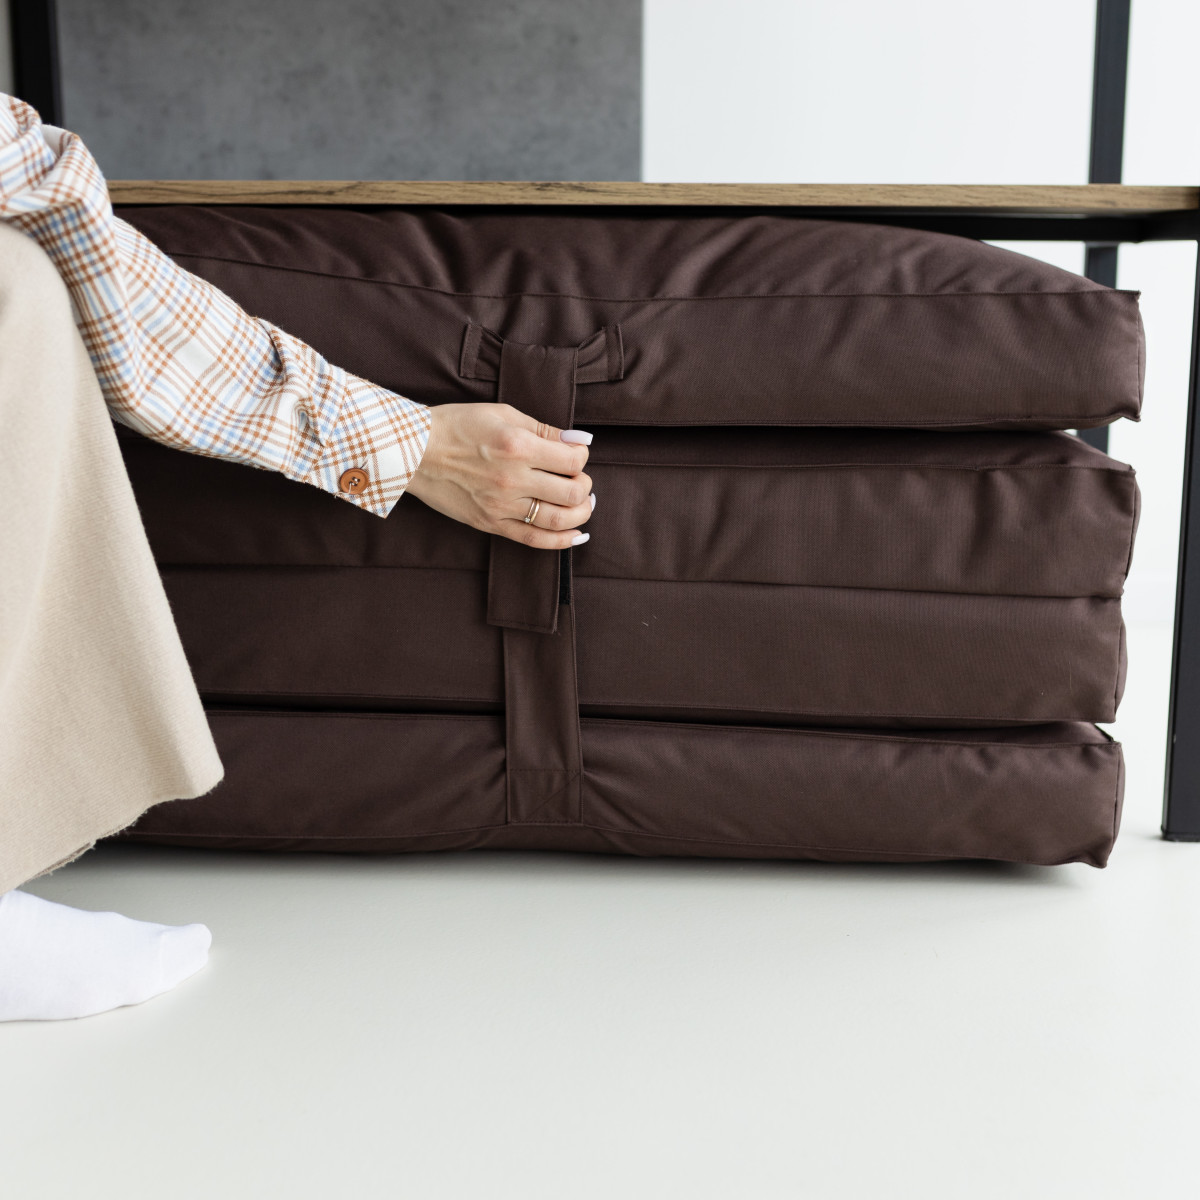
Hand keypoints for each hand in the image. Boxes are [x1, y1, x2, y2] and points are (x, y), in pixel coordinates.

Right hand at [405, 402, 594, 548]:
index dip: (582, 456)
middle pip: (573, 492)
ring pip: (558, 519)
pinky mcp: (490, 523)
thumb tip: (580, 441)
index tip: (575, 454)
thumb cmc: (457, 426)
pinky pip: (533, 540)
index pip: (574, 460)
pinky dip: (561, 540)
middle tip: (580, 480)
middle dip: (585, 486)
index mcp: (518, 446)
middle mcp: (513, 479)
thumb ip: (544, 430)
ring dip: (580, 514)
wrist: (414, 451)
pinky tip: (576, 535)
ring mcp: (501, 505)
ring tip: (583, 505)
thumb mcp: (503, 414)